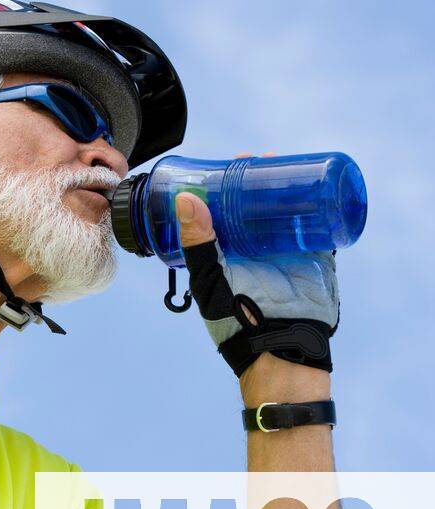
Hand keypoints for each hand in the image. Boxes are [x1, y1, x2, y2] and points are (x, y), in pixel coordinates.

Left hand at [174, 155, 338, 379]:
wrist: (278, 351)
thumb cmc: (235, 323)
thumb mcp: (209, 280)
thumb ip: (199, 244)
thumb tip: (187, 200)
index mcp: (228, 253)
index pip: (226, 212)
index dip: (227, 188)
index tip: (228, 164)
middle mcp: (257, 250)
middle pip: (259, 206)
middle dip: (260, 180)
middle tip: (258, 158)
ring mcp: (287, 252)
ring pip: (289, 211)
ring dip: (288, 187)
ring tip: (284, 162)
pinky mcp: (315, 259)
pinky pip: (320, 226)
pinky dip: (321, 206)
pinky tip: (318, 183)